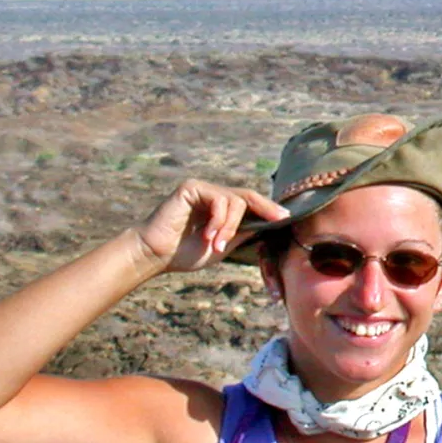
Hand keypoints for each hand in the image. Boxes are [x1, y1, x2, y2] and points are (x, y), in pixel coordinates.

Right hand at [133, 179, 290, 273]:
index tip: (286, 217)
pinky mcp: (192, 187)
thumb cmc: (184, 253)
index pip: (250, 203)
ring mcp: (202, 189)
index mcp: (221, 207)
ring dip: (230, 226)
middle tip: (279, 219)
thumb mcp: (222, 245)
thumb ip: (242, 233)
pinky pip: (219, 200)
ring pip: (235, 201)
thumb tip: (268, 227)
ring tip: (217, 244)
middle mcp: (213, 194)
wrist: (155, 255)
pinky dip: (219, 221)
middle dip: (266, 208)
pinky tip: (208, 236)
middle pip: (248, 196)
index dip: (269, 209)